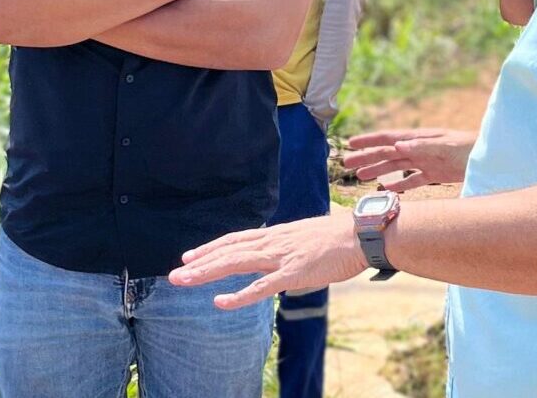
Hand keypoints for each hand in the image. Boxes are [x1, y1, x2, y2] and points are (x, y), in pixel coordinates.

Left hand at [169, 212, 369, 309]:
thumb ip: (290, 248)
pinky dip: (238, 296)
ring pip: (236, 263)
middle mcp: (273, 242)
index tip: (190, 256)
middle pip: (228, 251)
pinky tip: (220, 302)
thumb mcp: (307, 238)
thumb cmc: (340, 237)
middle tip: (175, 274)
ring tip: (183, 281)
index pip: (236, 239)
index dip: (211, 248)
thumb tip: (285, 261)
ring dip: (207, 273)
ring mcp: (281, 257)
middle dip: (199, 263)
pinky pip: (261, 287)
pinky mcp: (293, 273)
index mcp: (276, 234)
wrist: (361, 234)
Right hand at [343, 128, 476, 190]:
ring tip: (360, 177)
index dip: (369, 141)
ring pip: (396, 166)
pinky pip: (413, 179)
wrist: (493, 158)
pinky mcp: (437, 173)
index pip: (389, 138)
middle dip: (367, 157)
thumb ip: (423, 146)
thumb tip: (396, 144)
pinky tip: (387, 189)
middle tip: (346, 164)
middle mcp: (420, 148)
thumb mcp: (447, 146)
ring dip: (378, 170)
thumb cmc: (472, 148)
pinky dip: (399, 184)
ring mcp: (427, 161)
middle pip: (388, 152)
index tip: (350, 144)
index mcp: (420, 138)